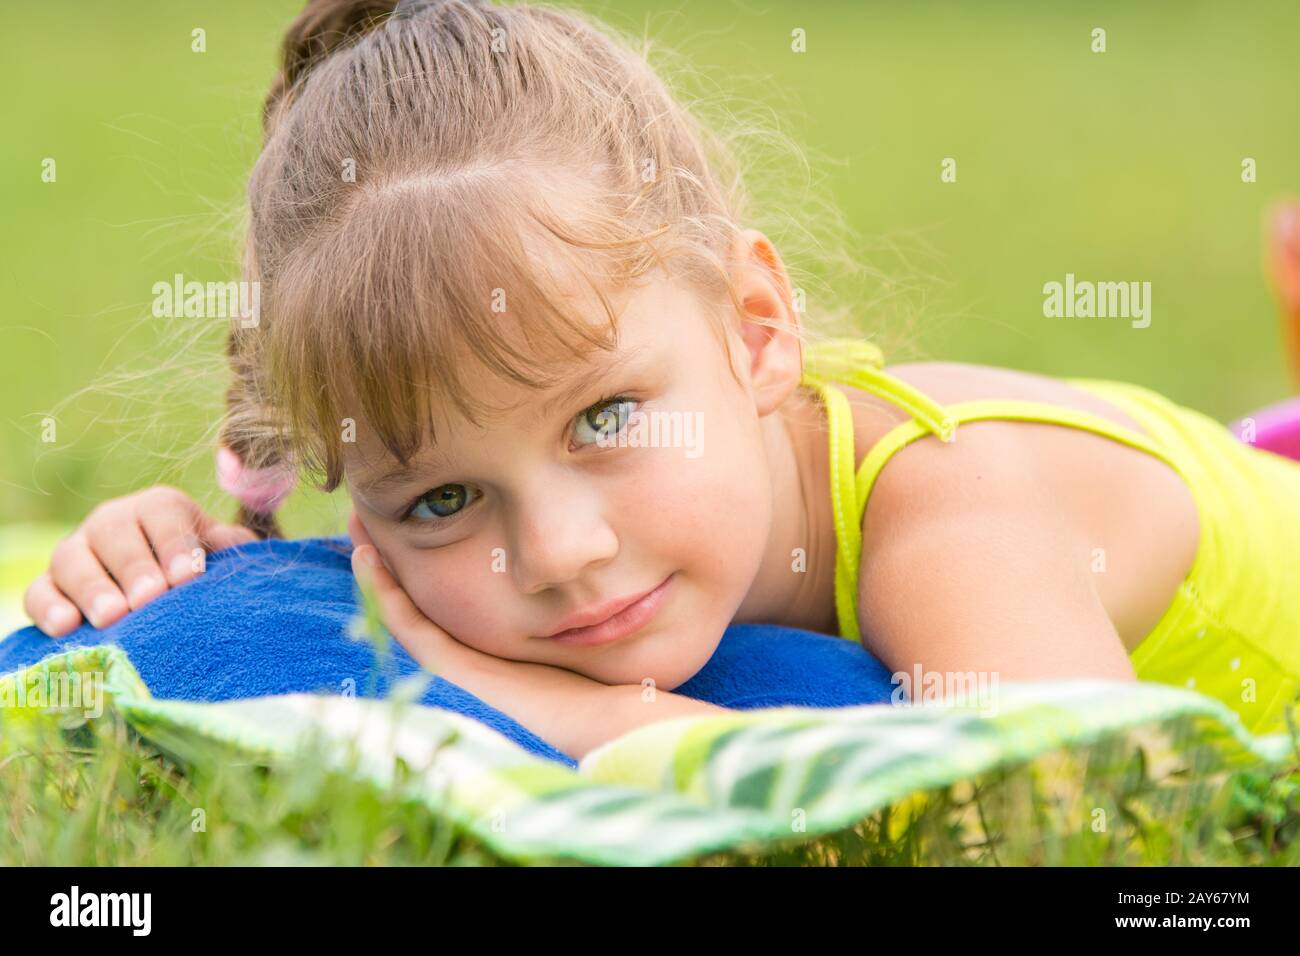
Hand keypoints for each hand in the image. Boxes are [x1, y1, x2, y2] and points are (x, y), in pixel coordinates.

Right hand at [24, 485, 257, 635]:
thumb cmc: (197, 571)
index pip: (162, 513)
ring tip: (112, 617)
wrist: (163, 592)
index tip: (188, 576)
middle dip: (134, 567)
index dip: (175, 543)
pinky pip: (38, 591)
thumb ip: (231, 548)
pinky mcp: (49, 585)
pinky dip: (48, 608)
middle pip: (114, 533)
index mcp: (158, 509)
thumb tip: (239, 546)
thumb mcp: (218, 555)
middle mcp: (112, 522)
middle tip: (149, 598)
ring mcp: (76, 552)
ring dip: (91, 588)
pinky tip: (65, 627)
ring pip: (72, 559)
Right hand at [345, 509, 729, 758]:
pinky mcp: (461, 672)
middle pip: (420, 601)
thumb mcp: (590, 613)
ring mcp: (463, 667)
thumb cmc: (620, 666)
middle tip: (365, 516)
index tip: (412, 514)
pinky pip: (412, 628)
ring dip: (379, 570)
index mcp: (501, 645)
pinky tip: (369, 556)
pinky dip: (386, 595)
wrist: (620, 714)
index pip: (452, 597)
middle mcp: (475, 657)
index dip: (426, 558)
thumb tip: (589, 533)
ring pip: (405, 613)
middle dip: (394, 558)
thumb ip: (579, 584)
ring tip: (357, 525)